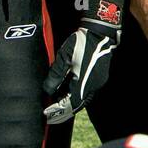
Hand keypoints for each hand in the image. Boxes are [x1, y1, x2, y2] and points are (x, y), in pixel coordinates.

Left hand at [43, 0, 122, 123]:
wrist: (101, 31)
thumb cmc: (81, 42)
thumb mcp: (64, 57)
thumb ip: (56, 75)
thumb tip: (48, 90)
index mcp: (85, 83)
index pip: (70, 104)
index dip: (58, 111)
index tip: (46, 114)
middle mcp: (94, 86)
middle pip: (78, 105)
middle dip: (64, 112)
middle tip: (50, 116)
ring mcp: (98, 82)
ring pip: (83, 99)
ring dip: (69, 104)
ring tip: (56, 106)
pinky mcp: (99, 77)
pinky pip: (86, 92)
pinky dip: (76, 96)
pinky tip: (67, 93)